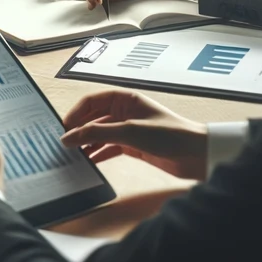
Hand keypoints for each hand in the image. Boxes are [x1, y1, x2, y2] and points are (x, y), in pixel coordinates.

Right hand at [60, 89, 207, 179]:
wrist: (198, 155)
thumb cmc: (170, 134)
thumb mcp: (129, 132)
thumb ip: (97, 134)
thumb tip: (70, 137)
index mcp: (125, 99)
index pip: (92, 101)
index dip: (76, 113)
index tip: (64, 128)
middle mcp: (125, 112)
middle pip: (94, 118)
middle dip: (79, 129)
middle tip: (65, 143)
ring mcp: (129, 130)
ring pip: (100, 134)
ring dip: (88, 143)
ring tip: (74, 155)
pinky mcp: (134, 146)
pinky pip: (110, 148)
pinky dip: (99, 154)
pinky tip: (90, 162)